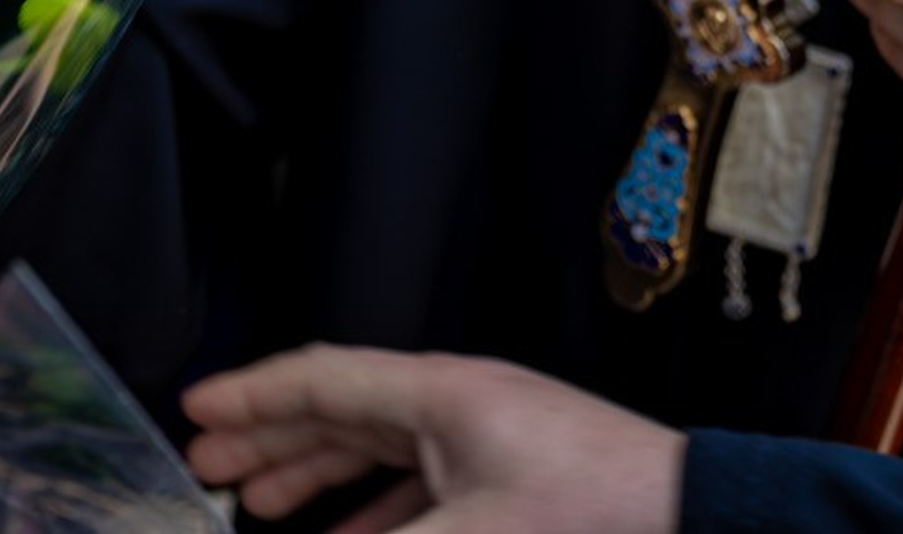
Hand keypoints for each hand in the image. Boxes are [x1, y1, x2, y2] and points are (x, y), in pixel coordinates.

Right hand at [181, 344, 682, 533]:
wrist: (707, 522)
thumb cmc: (600, 514)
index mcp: (436, 394)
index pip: (320, 381)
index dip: (251, 398)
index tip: (196, 414)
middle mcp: (452, 404)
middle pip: (339, 413)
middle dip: (271, 442)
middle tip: (211, 470)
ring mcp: (484, 438)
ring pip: (377, 451)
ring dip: (319, 480)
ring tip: (265, 511)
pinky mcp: (513, 477)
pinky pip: (421, 489)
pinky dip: (377, 516)